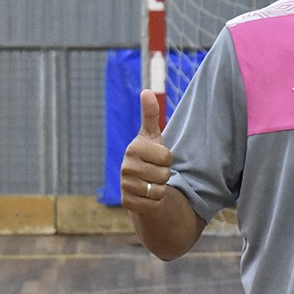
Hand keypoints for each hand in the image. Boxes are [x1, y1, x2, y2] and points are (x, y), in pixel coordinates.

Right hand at [120, 89, 172, 213]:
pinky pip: (154, 203)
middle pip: (164, 174)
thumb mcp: (152, 135)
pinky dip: (156, 201)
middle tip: (155, 171)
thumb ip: (151, 115)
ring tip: (152, 182)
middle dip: (165, 174)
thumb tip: (146, 91)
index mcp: (133, 148)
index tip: (158, 157)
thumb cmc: (149, 156)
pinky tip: (148, 195)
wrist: (140, 185)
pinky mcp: (127, 203)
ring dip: (161, 188)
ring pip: (160, 189)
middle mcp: (125, 167)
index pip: (166, 156)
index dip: (168, 158)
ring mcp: (124, 186)